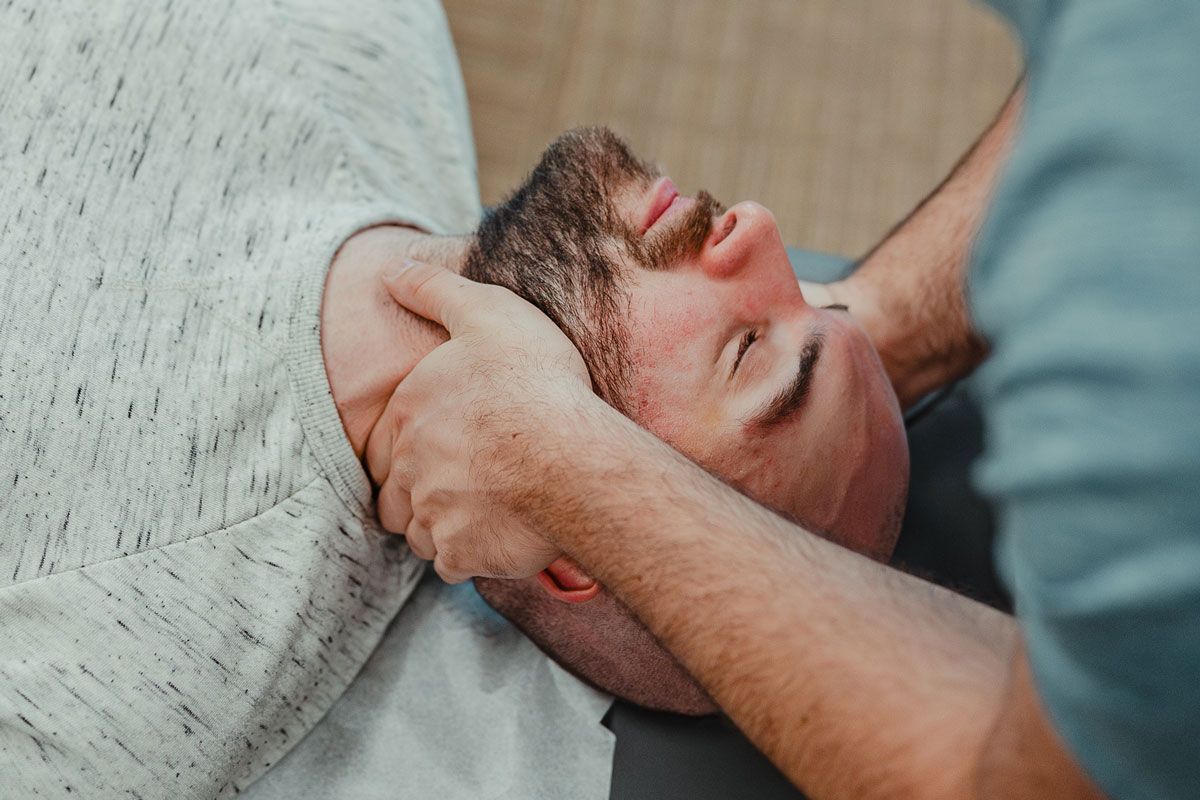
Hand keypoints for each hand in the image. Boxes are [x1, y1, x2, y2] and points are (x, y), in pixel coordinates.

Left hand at [366, 259, 593, 582]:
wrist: (571, 453)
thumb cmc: (534, 381)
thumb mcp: (487, 312)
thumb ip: (434, 291)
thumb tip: (388, 269)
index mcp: (408, 413)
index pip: (390, 442)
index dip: (419, 446)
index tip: (457, 447)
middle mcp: (407, 466)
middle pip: (400, 492)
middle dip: (425, 491)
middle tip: (471, 483)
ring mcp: (431, 514)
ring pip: (421, 531)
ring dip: (445, 524)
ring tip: (489, 510)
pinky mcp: (460, 553)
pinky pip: (453, 563)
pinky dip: (472, 554)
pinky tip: (502, 535)